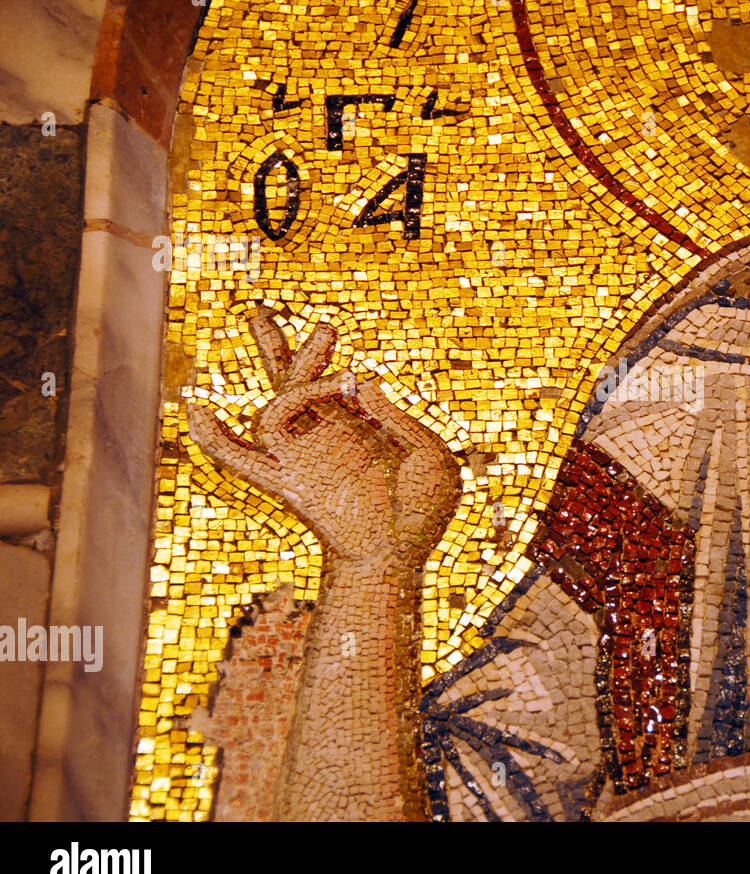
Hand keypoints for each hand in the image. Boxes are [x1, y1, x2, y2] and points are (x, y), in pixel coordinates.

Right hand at [186, 308, 460, 567]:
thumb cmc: (423, 513)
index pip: (334, 387)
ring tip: (324, 341)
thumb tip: (363, 386)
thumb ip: (397, 420)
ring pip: (273, 410)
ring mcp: (304, 458)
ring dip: (293, 377)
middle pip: (293, 385)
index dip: (327, 368)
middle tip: (268, 314)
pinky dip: (213, 439)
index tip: (335, 352)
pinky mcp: (288, 482)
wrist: (401, 558)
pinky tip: (196, 412)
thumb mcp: (429, 458)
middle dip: (287, 351)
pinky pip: (239, 459)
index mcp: (361, 429)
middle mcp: (326, 437)